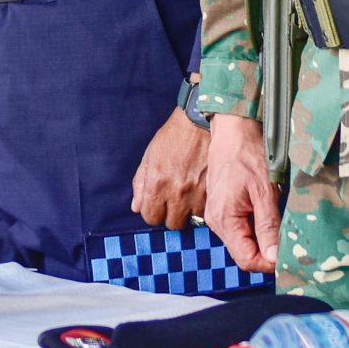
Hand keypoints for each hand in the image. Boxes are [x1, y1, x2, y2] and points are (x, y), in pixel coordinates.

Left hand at [131, 112, 208, 228]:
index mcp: (157, 184)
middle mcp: (176, 193)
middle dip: (170, 215)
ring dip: (188, 213)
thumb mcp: (149, 156)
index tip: (156, 205)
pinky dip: (202, 207)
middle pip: (171, 224)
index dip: (152, 212)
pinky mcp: (212, 192)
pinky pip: (206, 212)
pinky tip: (199, 195)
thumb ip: (140, 184)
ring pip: (190, 220)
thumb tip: (136, 207)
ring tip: (188, 199)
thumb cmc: (172, 137)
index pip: (150, 217)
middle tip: (173, 202)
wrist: (200, 123)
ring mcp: (196, 194)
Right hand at [206, 113, 281, 272]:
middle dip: (268, 251)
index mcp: (224, 220)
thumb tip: (274, 258)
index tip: (290, 256)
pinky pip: (241, 226)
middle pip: (245, 252)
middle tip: (291, 238)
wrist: (233, 128)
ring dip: (264, 237)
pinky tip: (269, 210)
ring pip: (245, 240)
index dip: (269, 264)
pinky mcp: (223, 206)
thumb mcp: (264, 191)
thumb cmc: (248, 153)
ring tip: (281, 220)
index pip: (246, 260)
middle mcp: (217, 221)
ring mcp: (218, 213)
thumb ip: (268, 227)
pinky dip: (257, 225)